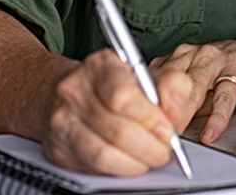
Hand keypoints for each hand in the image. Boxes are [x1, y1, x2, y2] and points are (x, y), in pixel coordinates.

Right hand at [41, 49, 192, 175]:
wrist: (62, 91)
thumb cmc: (106, 83)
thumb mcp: (137, 73)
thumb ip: (164, 86)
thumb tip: (178, 109)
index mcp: (99, 65)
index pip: (123, 96)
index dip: (150, 119)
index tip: (167, 130)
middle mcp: (75, 89)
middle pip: (117, 129)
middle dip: (149, 147)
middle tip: (164, 151)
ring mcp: (63, 119)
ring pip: (104, 153)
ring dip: (136, 163)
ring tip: (149, 158)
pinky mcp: (58, 147)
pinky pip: (92, 167)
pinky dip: (117, 169)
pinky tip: (129, 162)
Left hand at [149, 37, 235, 144]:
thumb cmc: (224, 74)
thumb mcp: (194, 89)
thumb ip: (174, 103)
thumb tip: (151, 128)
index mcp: (177, 58)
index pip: (153, 77)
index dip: (143, 101)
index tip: (137, 123)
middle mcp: (193, 55)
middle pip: (170, 79)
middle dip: (159, 106)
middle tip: (152, 131)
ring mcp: (216, 60)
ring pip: (194, 84)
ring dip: (183, 110)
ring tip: (175, 132)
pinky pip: (225, 95)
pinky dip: (217, 117)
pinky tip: (210, 132)